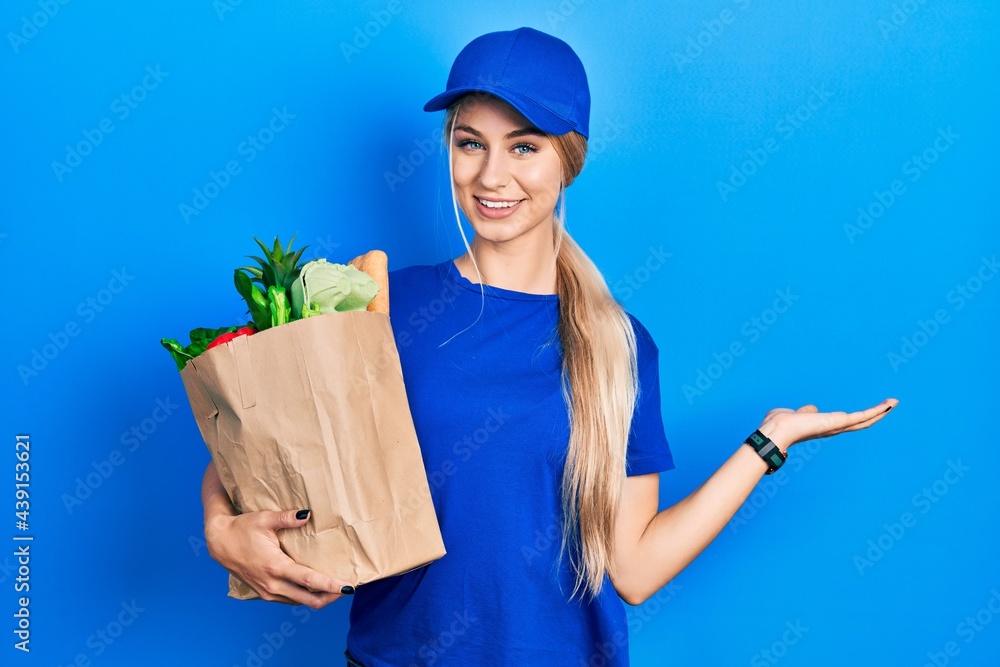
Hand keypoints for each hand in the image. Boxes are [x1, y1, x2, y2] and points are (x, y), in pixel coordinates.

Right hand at [205, 508, 353, 608]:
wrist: (219, 543)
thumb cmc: (242, 529)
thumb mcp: (264, 519)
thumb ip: (286, 518)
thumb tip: (307, 514)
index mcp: (275, 566)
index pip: (309, 581)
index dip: (331, 585)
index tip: (349, 586)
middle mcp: (272, 584)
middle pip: (309, 599)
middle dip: (331, 596)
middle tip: (349, 588)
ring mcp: (268, 592)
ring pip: (300, 602)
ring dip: (319, 598)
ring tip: (337, 588)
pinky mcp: (265, 593)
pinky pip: (290, 600)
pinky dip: (306, 596)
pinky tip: (315, 588)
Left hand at [757, 398, 898, 453]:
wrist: (777, 431)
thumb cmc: (780, 424)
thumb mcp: (795, 415)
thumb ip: (805, 412)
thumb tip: (812, 409)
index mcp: (823, 426)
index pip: (845, 423)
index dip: (857, 418)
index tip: (868, 412)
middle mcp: (833, 429)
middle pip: (860, 423)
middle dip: (875, 415)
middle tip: (889, 406)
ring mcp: (837, 426)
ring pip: (864, 420)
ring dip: (880, 411)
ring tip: (893, 402)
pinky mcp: (840, 422)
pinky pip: (862, 416)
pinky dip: (877, 410)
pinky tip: (889, 404)